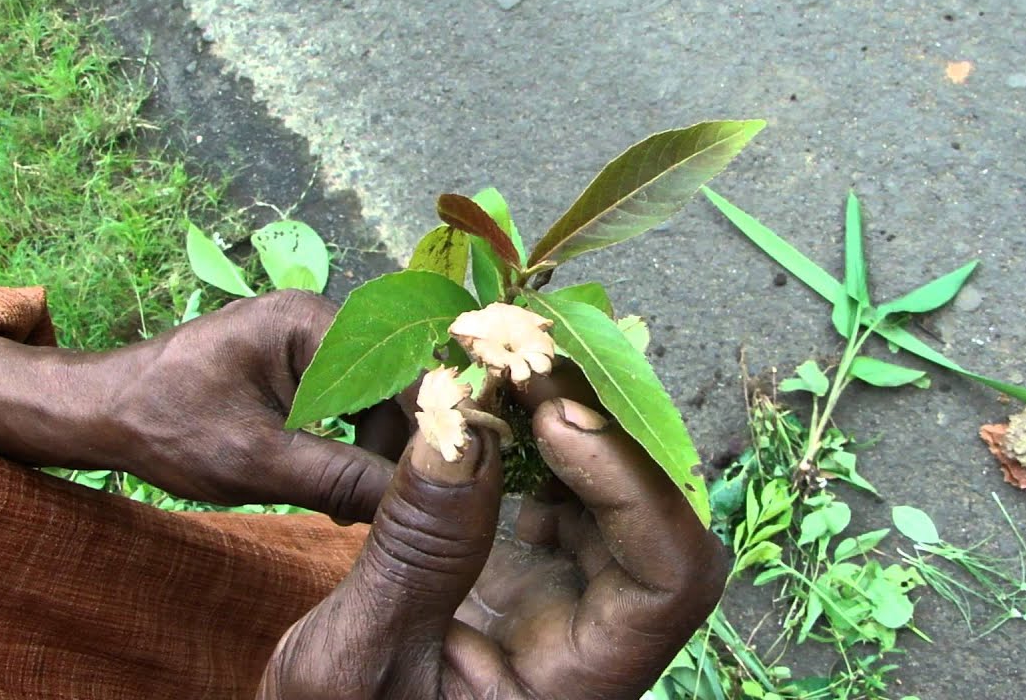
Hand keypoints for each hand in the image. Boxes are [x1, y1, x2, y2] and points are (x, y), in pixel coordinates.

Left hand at [0, 290, 406, 521]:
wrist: (103, 412)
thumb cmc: (169, 429)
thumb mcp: (259, 462)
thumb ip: (341, 477)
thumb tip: (413, 500)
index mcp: (311, 321)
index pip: (399, 375)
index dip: (421, 432)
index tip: (426, 490)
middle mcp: (318, 316)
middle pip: (391, 386)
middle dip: (390, 448)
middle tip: (375, 507)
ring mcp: (308, 336)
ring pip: (372, 398)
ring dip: (369, 450)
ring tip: (349, 502)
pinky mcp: (297, 360)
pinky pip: (347, 399)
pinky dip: (348, 441)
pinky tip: (335, 481)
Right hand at [258, 371, 728, 698]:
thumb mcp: (354, 660)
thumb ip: (415, 553)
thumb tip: (458, 427)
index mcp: (580, 686)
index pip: (672, 575)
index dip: (634, 484)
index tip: (558, 419)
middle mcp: (592, 639)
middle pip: (654, 517)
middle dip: (600, 429)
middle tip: (527, 359)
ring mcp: (562, 601)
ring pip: (610, 494)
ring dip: (566, 423)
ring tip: (504, 368)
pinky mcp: (523, 571)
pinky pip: (558, 492)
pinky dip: (530, 440)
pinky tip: (489, 410)